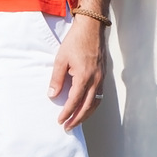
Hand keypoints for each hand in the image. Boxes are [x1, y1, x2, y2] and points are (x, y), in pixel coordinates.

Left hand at [49, 14, 104, 131]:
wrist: (92, 27)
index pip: (74, 101)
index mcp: (84, 77)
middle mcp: (95, 80)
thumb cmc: (76, 41)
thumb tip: (52, 95)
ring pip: (95, 103)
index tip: (60, 121)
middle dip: (77, 119)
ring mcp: (101, 78)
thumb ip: (57, 79)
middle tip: (68, 128)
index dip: (67, 113)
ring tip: (76, 121)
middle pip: (87, 107)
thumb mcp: (61, 59)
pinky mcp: (103, 75)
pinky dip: (93, 105)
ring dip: (86, 114)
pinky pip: (99, 95)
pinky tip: (86, 107)